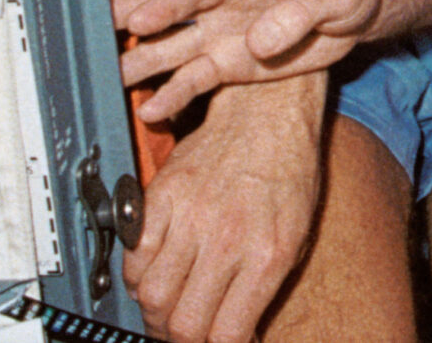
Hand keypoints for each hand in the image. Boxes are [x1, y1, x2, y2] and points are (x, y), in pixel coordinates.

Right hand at [115, 0, 381, 122]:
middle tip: (87, 35)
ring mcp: (222, 34)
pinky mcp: (230, 64)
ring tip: (106, 83)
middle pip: (168, 12)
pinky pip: (195, 80)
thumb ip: (301, 12)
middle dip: (129, 23)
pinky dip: (173, 95)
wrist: (358, 9)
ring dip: (140, 65)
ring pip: (171, 49)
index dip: (168, 3)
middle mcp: (223, 3)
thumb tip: (258, 42)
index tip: (139, 20)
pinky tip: (150, 111)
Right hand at [125, 80, 323, 342]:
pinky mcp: (163, 195)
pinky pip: (134, 256)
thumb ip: (265, 287)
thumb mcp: (297, 235)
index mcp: (268, 253)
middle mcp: (227, 238)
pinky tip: (154, 276)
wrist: (269, 112)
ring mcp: (191, 216)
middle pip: (182, 323)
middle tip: (186, 335)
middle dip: (181, 340)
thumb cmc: (290, 171)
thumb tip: (240, 332)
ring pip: (151, 296)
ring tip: (168, 312)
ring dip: (155, 314)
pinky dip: (137, 277)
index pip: (224, 334)